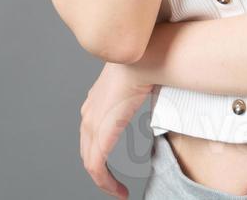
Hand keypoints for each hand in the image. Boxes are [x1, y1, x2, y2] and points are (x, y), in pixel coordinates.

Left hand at [79, 62, 155, 198]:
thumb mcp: (140, 81)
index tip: (114, 162)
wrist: (144, 60)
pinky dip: (106, 182)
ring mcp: (92, 124)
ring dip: (104, 181)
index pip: (91, 134)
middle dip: (100, 171)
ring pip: (91, 163)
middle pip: (87, 151)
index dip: (100, 152)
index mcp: (95, 101)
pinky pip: (97, 167)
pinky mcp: (101, 134)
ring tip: (118, 191)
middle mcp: (89, 114)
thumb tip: (158, 92)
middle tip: (115, 184)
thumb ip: (140, 91)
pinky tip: (119, 190)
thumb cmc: (147, 65)